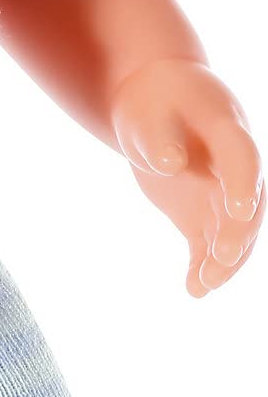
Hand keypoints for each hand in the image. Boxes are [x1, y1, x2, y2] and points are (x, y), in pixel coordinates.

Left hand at [110, 58, 262, 296]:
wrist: (155, 107)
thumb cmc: (153, 105)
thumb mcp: (148, 115)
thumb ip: (160, 139)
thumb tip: (171, 163)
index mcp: (227, 129)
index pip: (242, 157)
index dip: (243, 182)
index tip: (239, 208)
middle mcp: (234, 165)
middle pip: (247, 202)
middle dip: (238, 232)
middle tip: (222, 258)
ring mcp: (222, 191)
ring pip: (233, 230)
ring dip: (224, 259)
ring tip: (203, 285)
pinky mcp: (205, 213)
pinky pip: (209, 243)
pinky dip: (203, 265)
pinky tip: (193, 290)